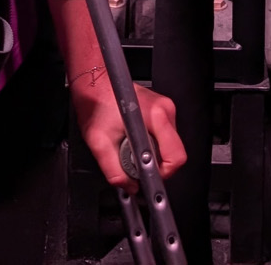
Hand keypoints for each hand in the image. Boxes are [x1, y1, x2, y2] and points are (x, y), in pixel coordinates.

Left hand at [70, 73, 184, 194]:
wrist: (94, 85)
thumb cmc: (96, 105)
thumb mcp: (99, 143)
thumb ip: (115, 171)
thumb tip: (130, 186)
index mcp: (157, 115)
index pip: (176, 157)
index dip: (162, 173)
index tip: (147, 176)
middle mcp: (165, 110)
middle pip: (174, 152)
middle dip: (155, 164)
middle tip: (134, 163)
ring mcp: (165, 108)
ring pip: (169, 145)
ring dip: (153, 154)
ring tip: (132, 149)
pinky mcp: (162, 109)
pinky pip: (164, 136)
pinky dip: (152, 144)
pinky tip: (135, 141)